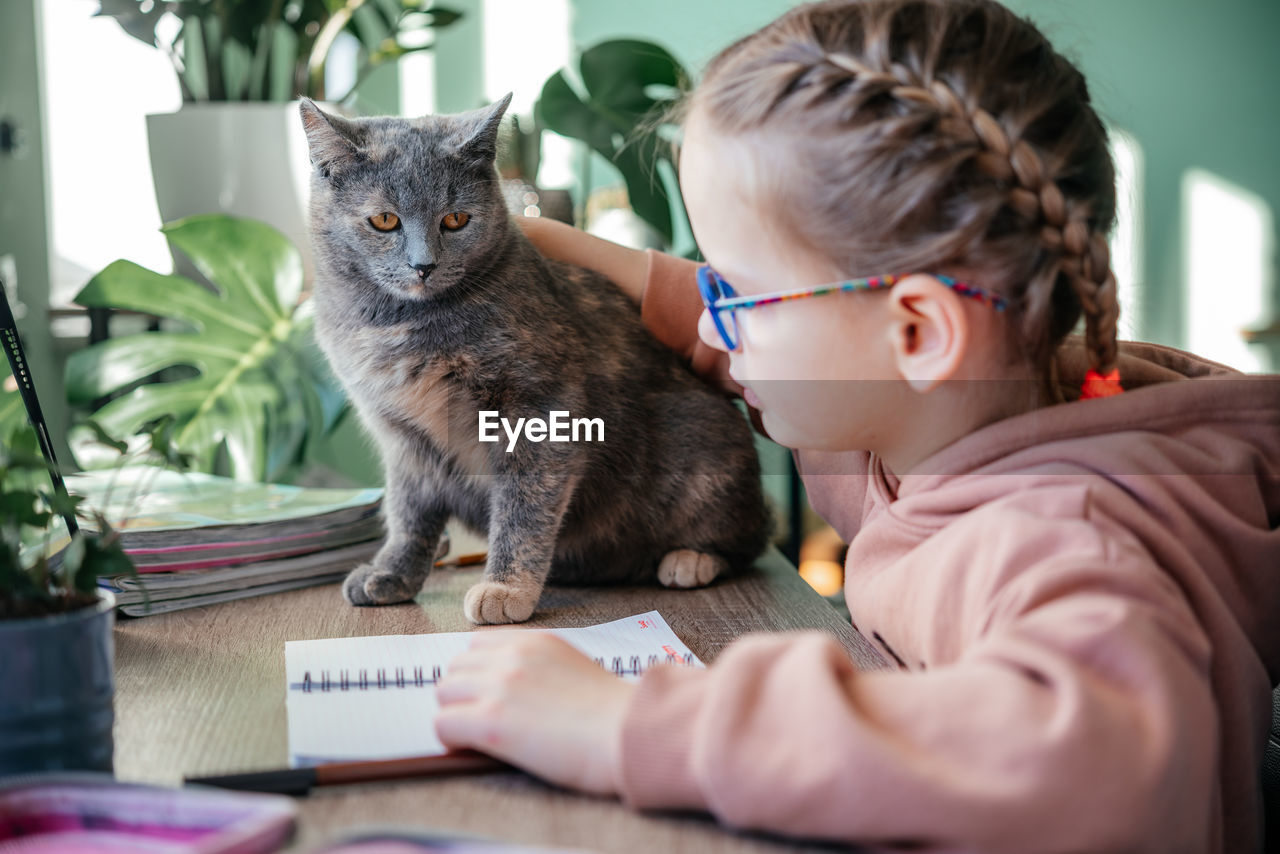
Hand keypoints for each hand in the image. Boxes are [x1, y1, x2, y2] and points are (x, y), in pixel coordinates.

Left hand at [435, 631, 634, 795]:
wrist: (631, 735)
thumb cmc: (613, 715)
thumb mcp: (575, 670)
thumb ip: (541, 670)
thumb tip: (511, 692)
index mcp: (536, 642)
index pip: (479, 644)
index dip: (478, 672)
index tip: (487, 694)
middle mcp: (513, 656)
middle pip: (456, 667)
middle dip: (464, 693)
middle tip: (480, 720)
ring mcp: (500, 686)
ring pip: (444, 692)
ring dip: (456, 713)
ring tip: (477, 737)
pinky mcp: (491, 721)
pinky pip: (443, 723)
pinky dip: (452, 738)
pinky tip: (473, 749)